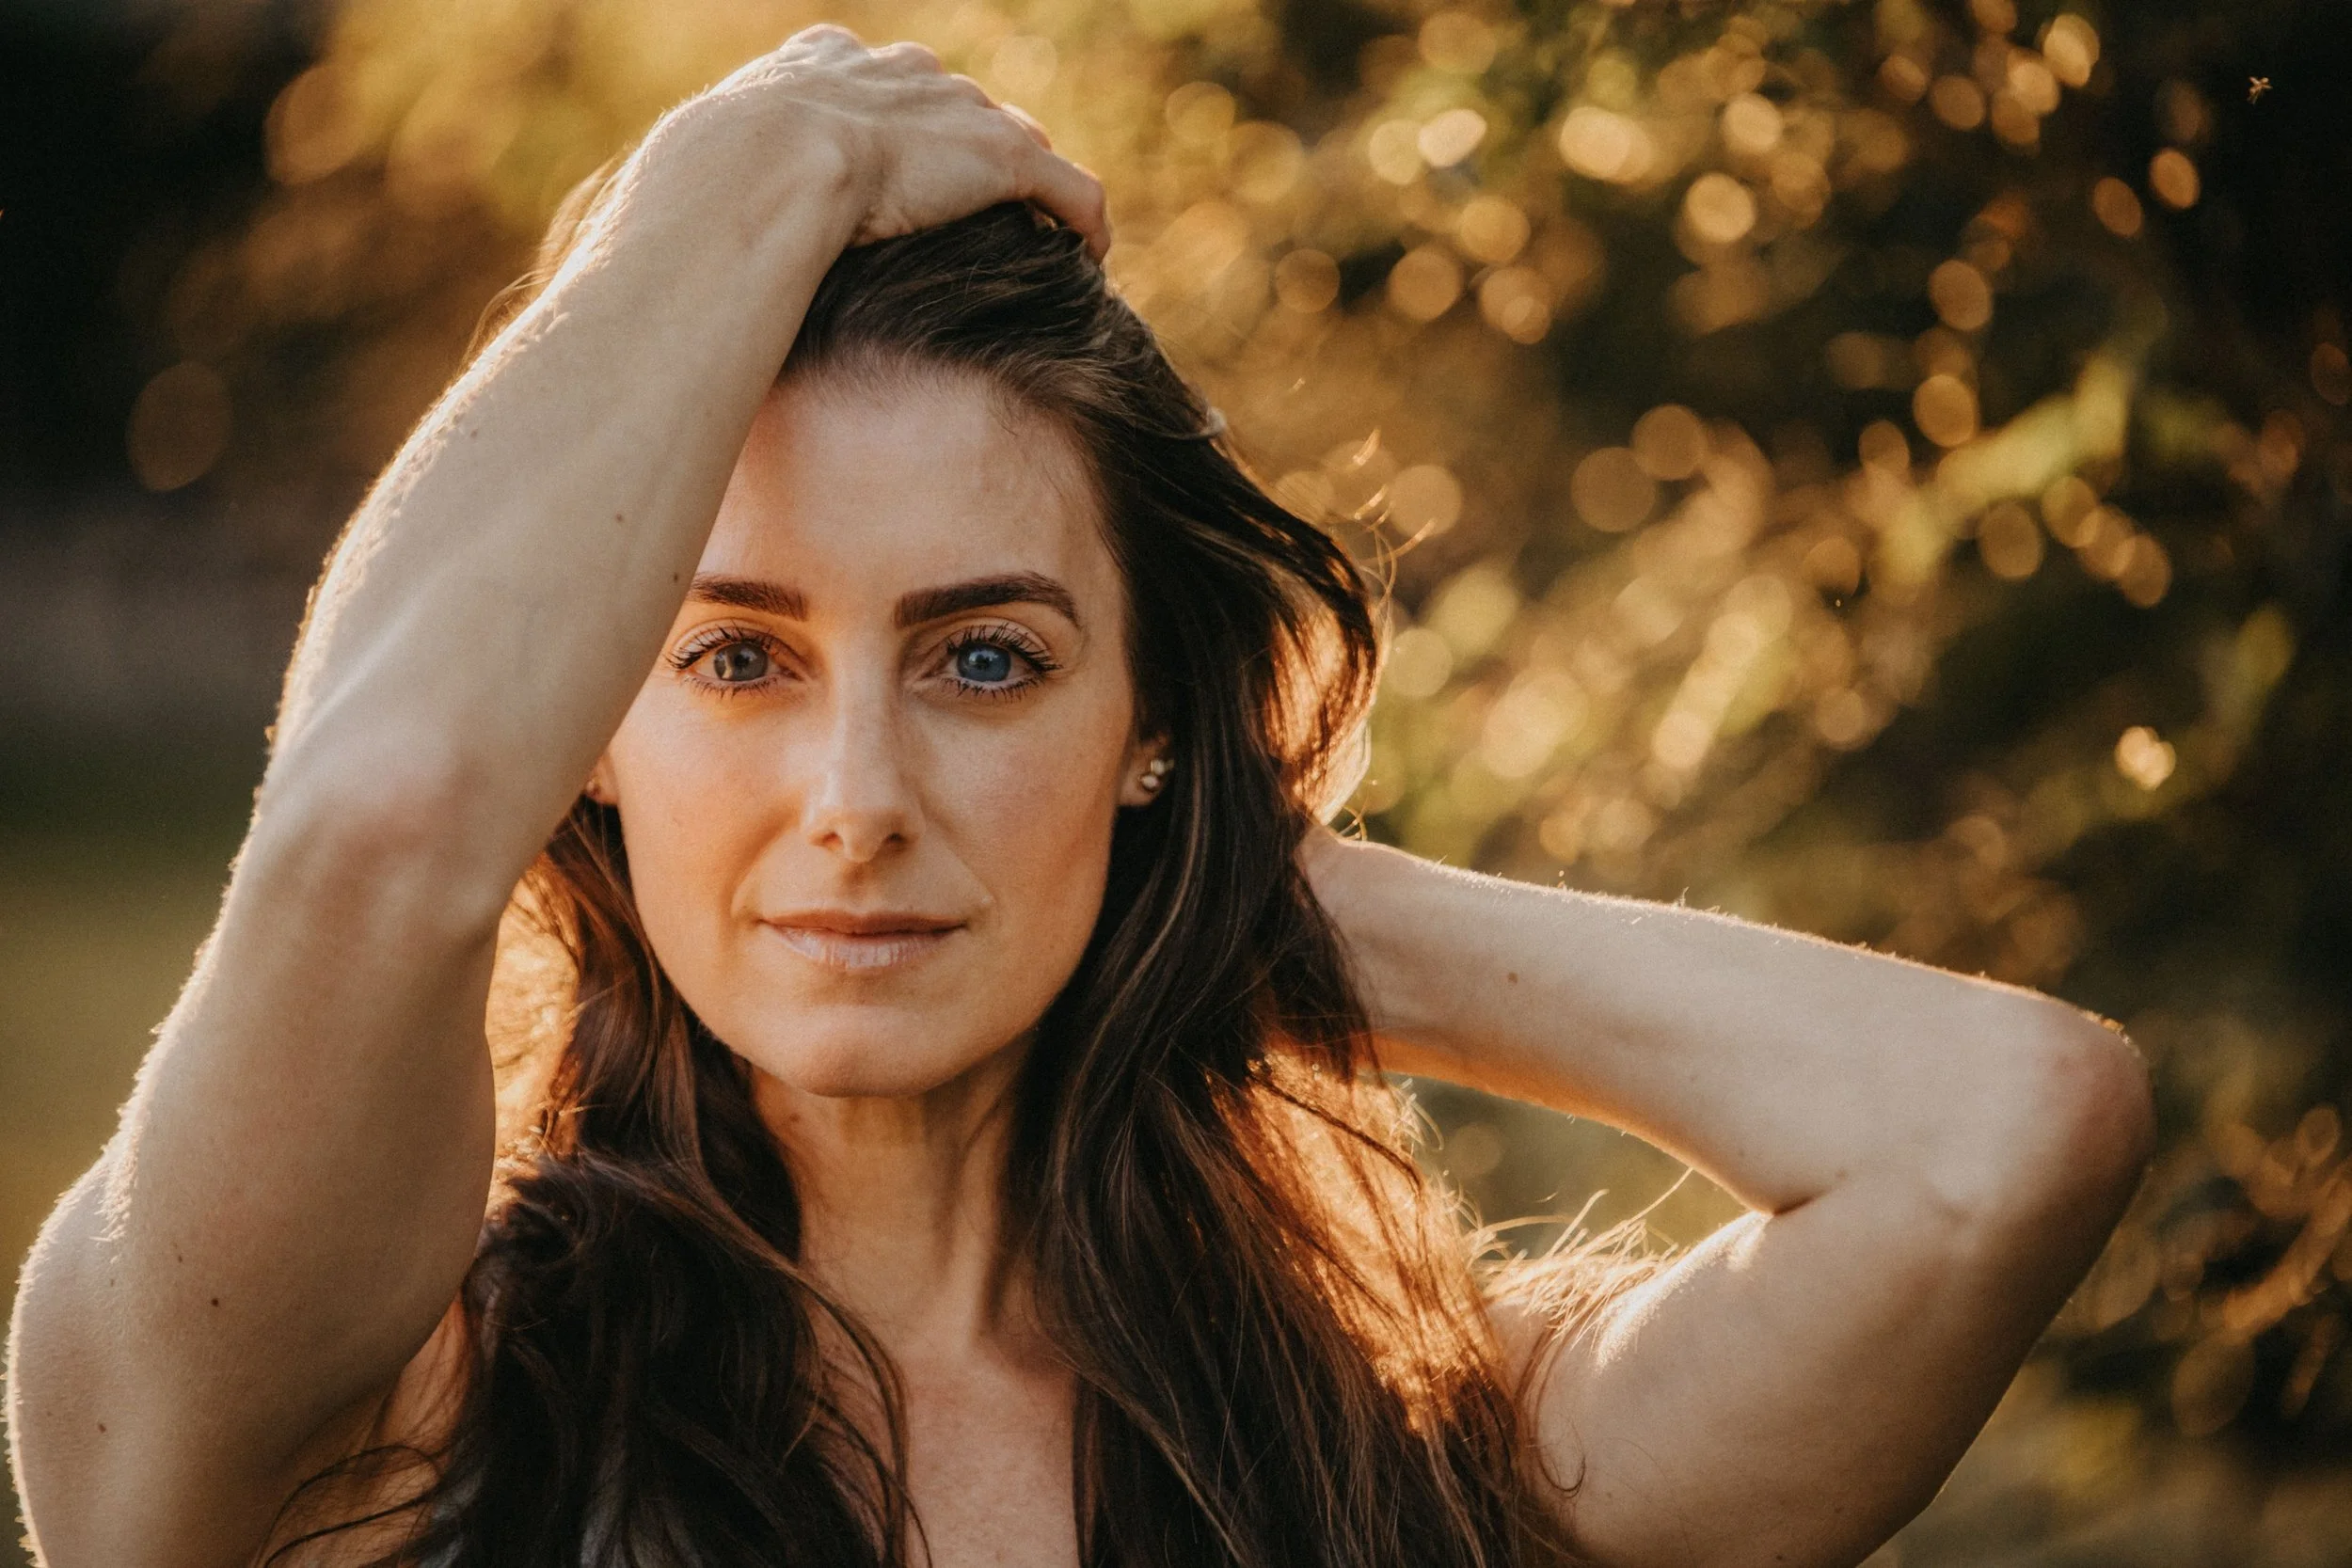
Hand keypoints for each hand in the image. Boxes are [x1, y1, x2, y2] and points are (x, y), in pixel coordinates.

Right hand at [653, 24, 1109, 259]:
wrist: (753, 176)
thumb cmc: (698, 196)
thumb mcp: (682, 193)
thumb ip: (689, 217)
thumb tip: (642, 278)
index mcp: (818, 65)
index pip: (877, 83)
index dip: (893, 130)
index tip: (896, 179)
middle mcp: (895, 72)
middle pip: (955, 104)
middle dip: (970, 153)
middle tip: (981, 214)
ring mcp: (952, 110)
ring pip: (1017, 142)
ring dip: (1034, 190)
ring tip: (1044, 240)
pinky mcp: (1001, 158)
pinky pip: (1068, 189)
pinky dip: (1084, 220)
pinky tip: (1094, 258)